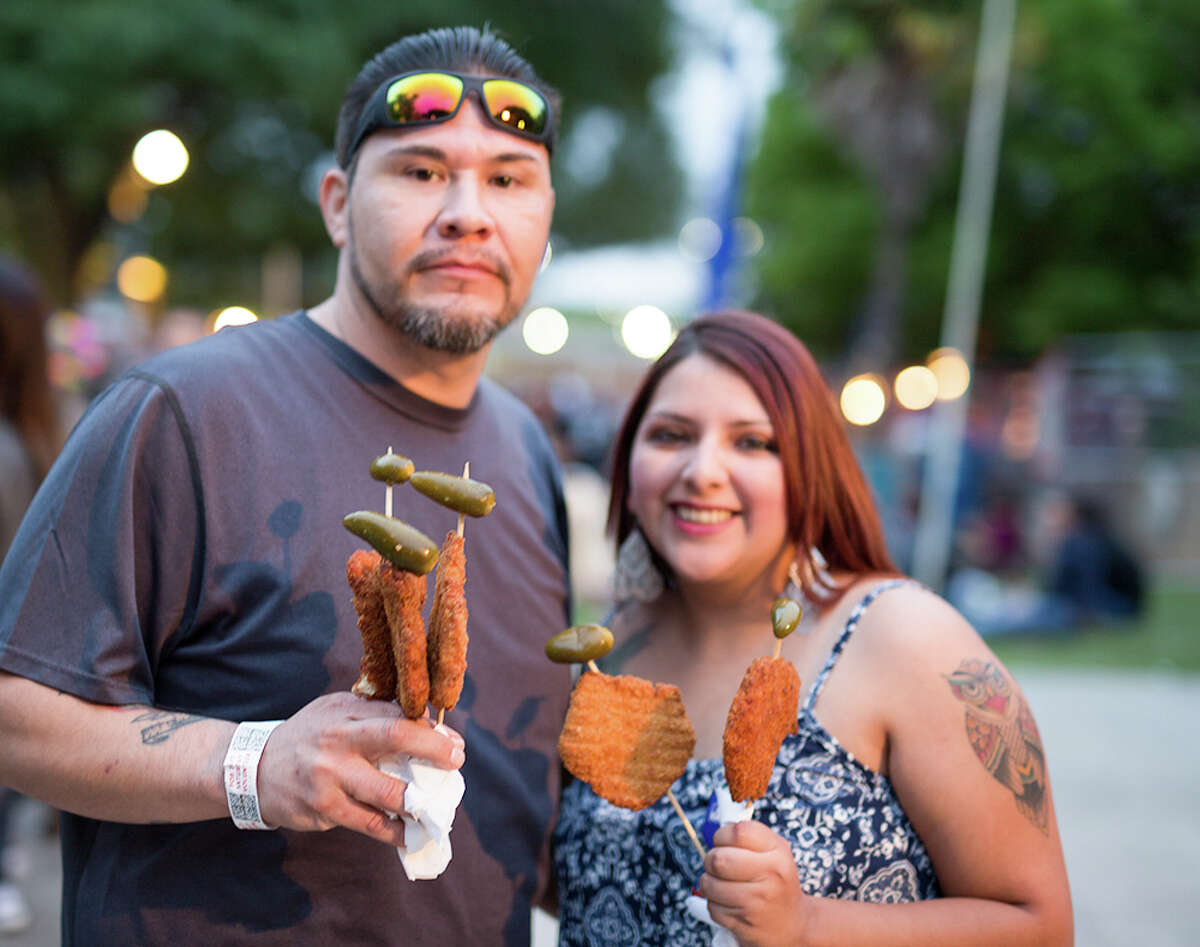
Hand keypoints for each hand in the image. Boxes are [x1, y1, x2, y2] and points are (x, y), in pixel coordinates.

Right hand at [254, 692, 463, 845]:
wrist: (253, 768)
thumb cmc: (309, 737)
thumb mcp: (336, 712)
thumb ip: (374, 715)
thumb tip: (427, 725)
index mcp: (345, 710)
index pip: (396, 714)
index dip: (431, 728)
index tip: (454, 741)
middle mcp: (337, 738)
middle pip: (395, 737)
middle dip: (433, 750)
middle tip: (457, 762)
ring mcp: (328, 775)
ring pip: (386, 790)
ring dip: (419, 801)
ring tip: (438, 807)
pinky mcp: (322, 807)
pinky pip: (368, 823)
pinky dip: (394, 831)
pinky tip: (409, 833)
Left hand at [698, 821, 810, 946]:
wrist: (793, 924)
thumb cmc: (777, 882)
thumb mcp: (775, 852)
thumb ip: (750, 835)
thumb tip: (720, 826)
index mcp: (778, 852)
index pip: (739, 832)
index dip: (723, 834)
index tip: (723, 841)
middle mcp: (771, 876)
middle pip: (718, 859)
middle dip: (710, 860)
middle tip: (718, 864)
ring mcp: (757, 902)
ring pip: (709, 884)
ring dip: (709, 883)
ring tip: (721, 884)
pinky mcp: (744, 923)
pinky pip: (712, 907)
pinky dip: (714, 904)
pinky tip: (729, 903)